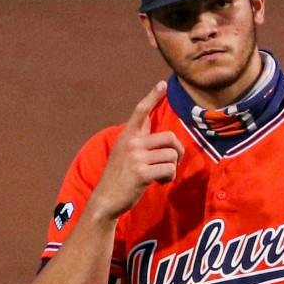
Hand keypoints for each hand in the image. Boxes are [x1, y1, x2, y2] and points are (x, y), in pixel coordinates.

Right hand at [88, 82, 182, 219]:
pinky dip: (169, 178)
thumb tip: (149, 122)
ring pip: (172, 156)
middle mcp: (131, 143)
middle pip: (170, 138)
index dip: (153, 96)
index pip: (141, 111)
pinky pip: (169, 170)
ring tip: (159, 175)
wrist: (106, 199)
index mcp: (127, 136)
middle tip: (172, 162)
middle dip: (178, 151)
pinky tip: (159, 182)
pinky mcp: (141, 173)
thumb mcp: (124, 152)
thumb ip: (138, 138)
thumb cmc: (119, 176)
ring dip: (172, 169)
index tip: (163, 84)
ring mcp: (136, 158)